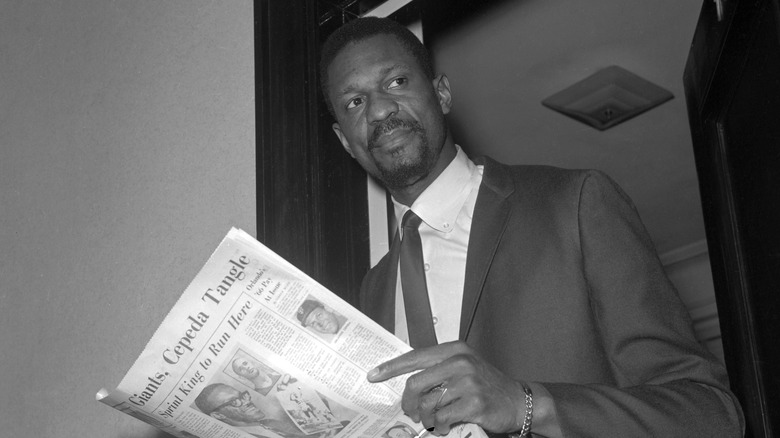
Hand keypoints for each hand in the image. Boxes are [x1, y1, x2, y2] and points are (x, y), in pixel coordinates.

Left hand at [367, 341, 526, 434]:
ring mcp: (468, 382)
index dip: (391, 367)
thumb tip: (405, 383)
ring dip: (425, 417)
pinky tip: (443, 426)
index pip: (415, 356)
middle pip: (416, 383)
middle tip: (409, 412)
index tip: (373, 375)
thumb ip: (438, 369)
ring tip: (431, 421)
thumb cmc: (486, 385)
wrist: (518, 401)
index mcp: (455, 350)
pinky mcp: (474, 403)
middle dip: (407, 402)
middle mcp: (460, 362)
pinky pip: (442, 418)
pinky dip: (438, 425)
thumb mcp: (463, 367)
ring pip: (428, 404)